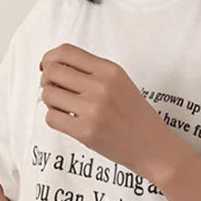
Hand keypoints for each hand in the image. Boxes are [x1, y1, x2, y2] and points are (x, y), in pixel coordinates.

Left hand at [38, 43, 192, 183]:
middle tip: (55, 90)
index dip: (49, 58)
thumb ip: (92, 73)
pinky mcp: (86, 132)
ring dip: (50, 101)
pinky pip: (51, 118)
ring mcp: (93, 110)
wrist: (154, 148)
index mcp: (109, 70)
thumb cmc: (136, 118)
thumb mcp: (120, 83)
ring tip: (64, 108)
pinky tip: (68, 121)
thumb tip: (53, 66)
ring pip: (48, 95)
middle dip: (47, 80)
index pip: (66, 52)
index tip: (46, 66)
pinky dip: (54, 119)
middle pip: (53, 71)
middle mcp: (100, 87)